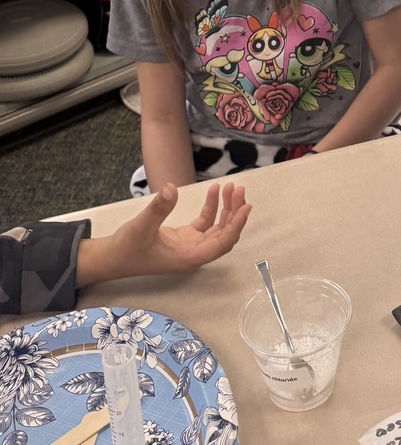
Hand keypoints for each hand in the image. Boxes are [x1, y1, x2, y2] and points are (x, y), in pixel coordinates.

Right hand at [76, 182, 251, 286]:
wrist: (110, 258)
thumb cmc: (126, 248)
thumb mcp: (141, 226)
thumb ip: (158, 208)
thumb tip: (172, 188)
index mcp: (189, 257)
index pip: (222, 243)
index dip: (236, 226)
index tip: (246, 207)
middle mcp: (194, 253)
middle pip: (224, 234)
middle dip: (235, 213)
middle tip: (239, 190)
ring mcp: (190, 246)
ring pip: (217, 227)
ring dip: (226, 208)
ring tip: (231, 187)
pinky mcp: (184, 238)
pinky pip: (205, 223)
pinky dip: (211, 208)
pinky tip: (214, 191)